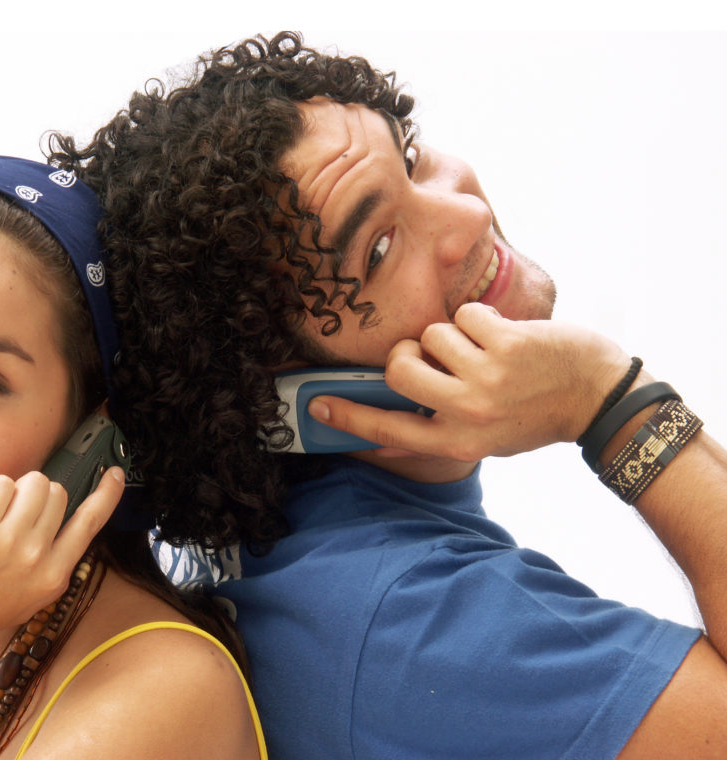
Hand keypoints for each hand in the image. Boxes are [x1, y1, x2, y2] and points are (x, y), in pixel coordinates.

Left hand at [0, 467, 123, 637]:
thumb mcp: (25, 598)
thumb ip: (45, 564)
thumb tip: (52, 520)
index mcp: (54, 578)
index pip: (91, 524)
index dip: (106, 495)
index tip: (114, 475)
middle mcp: (39, 559)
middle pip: (57, 493)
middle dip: (36, 494)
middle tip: (12, 514)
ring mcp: (12, 543)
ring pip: (34, 482)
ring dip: (15, 488)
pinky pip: (1, 483)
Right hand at [309, 303, 629, 461]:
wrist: (597, 396)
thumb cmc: (532, 416)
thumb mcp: (482, 437)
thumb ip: (436, 424)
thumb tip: (385, 412)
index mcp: (457, 442)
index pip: (388, 431)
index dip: (349, 418)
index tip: (317, 407)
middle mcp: (467, 414)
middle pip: (397, 367)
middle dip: (408, 351)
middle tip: (431, 355)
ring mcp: (488, 378)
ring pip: (431, 335)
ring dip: (452, 335)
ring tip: (483, 349)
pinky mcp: (508, 344)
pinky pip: (464, 315)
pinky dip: (479, 319)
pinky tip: (503, 336)